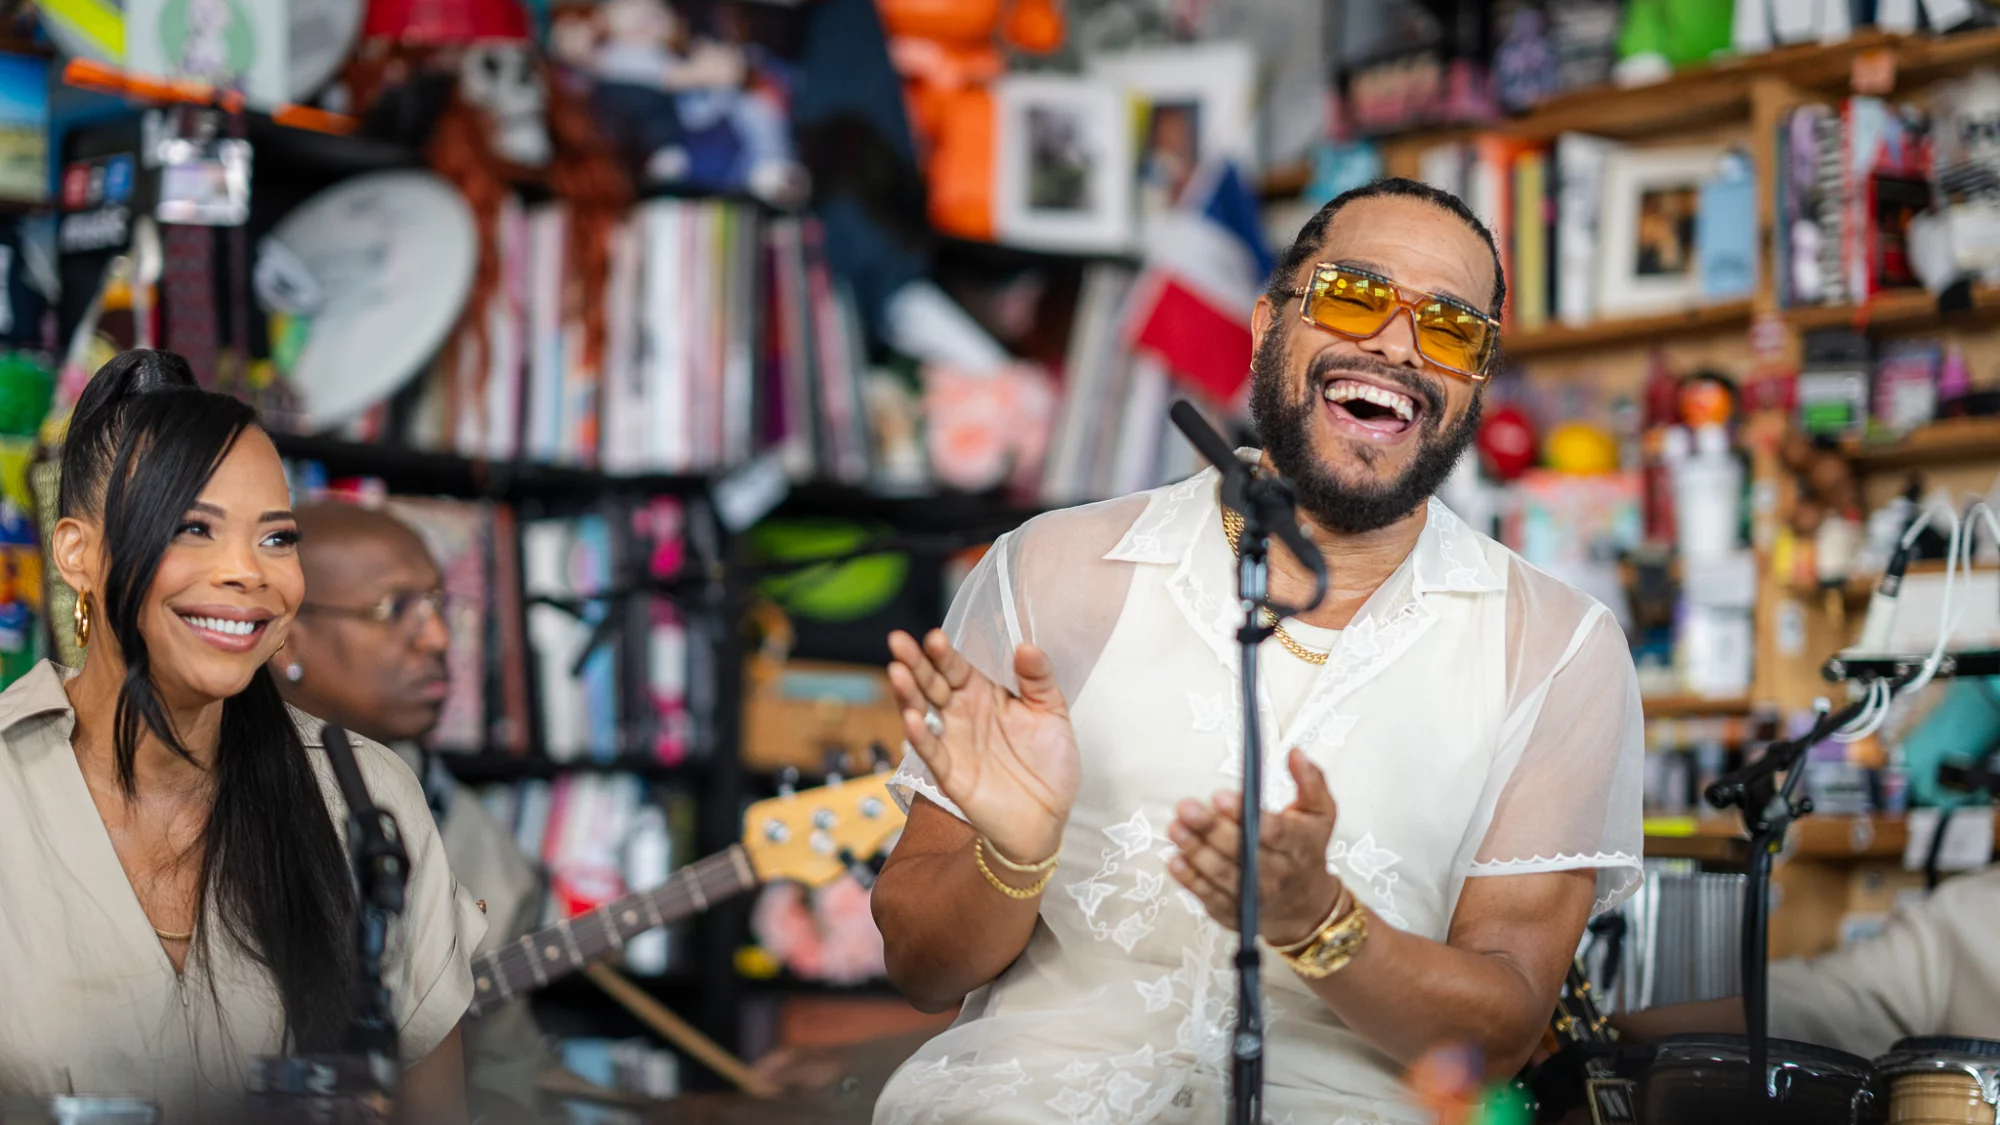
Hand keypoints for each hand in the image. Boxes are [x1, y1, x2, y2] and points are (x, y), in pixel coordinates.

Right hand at [887, 629, 1079, 864]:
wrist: (1049, 817)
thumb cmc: (1049, 764)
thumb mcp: (1052, 713)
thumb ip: (1039, 679)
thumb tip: (1026, 646)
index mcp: (983, 695)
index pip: (956, 667)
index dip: (944, 653)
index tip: (935, 637)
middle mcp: (961, 714)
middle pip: (932, 683)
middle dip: (914, 662)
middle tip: (899, 642)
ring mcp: (952, 743)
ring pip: (922, 712)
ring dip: (908, 693)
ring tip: (898, 672)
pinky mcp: (950, 773)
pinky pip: (931, 752)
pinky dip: (920, 736)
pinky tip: (913, 719)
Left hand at [1167, 748, 1342, 946]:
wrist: (1307, 907)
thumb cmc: (1307, 850)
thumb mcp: (1321, 813)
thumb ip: (1311, 781)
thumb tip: (1295, 753)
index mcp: (1300, 845)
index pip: (1273, 831)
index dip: (1244, 815)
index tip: (1219, 796)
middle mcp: (1279, 874)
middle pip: (1243, 853)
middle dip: (1212, 829)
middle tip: (1186, 808)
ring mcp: (1256, 897)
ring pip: (1223, 875)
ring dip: (1196, 852)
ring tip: (1175, 829)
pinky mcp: (1235, 913)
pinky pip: (1211, 897)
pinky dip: (1191, 881)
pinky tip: (1175, 861)